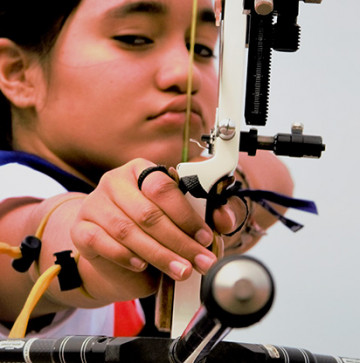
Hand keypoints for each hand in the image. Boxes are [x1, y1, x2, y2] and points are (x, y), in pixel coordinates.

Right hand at [71, 158, 217, 299]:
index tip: (204, 237)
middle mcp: (115, 182)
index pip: (163, 187)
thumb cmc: (146, 228)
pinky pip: (102, 242)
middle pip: (148, 212)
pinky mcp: (80, 228)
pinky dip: (125, 256)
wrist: (110, 248)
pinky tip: (142, 264)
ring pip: (128, 231)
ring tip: (180, 270)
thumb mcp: (172, 219)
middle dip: (179, 242)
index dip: (186, 215)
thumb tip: (223, 220)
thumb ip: (197, 216)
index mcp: (140, 170)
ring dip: (159, 255)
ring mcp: (94, 203)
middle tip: (200, 261)